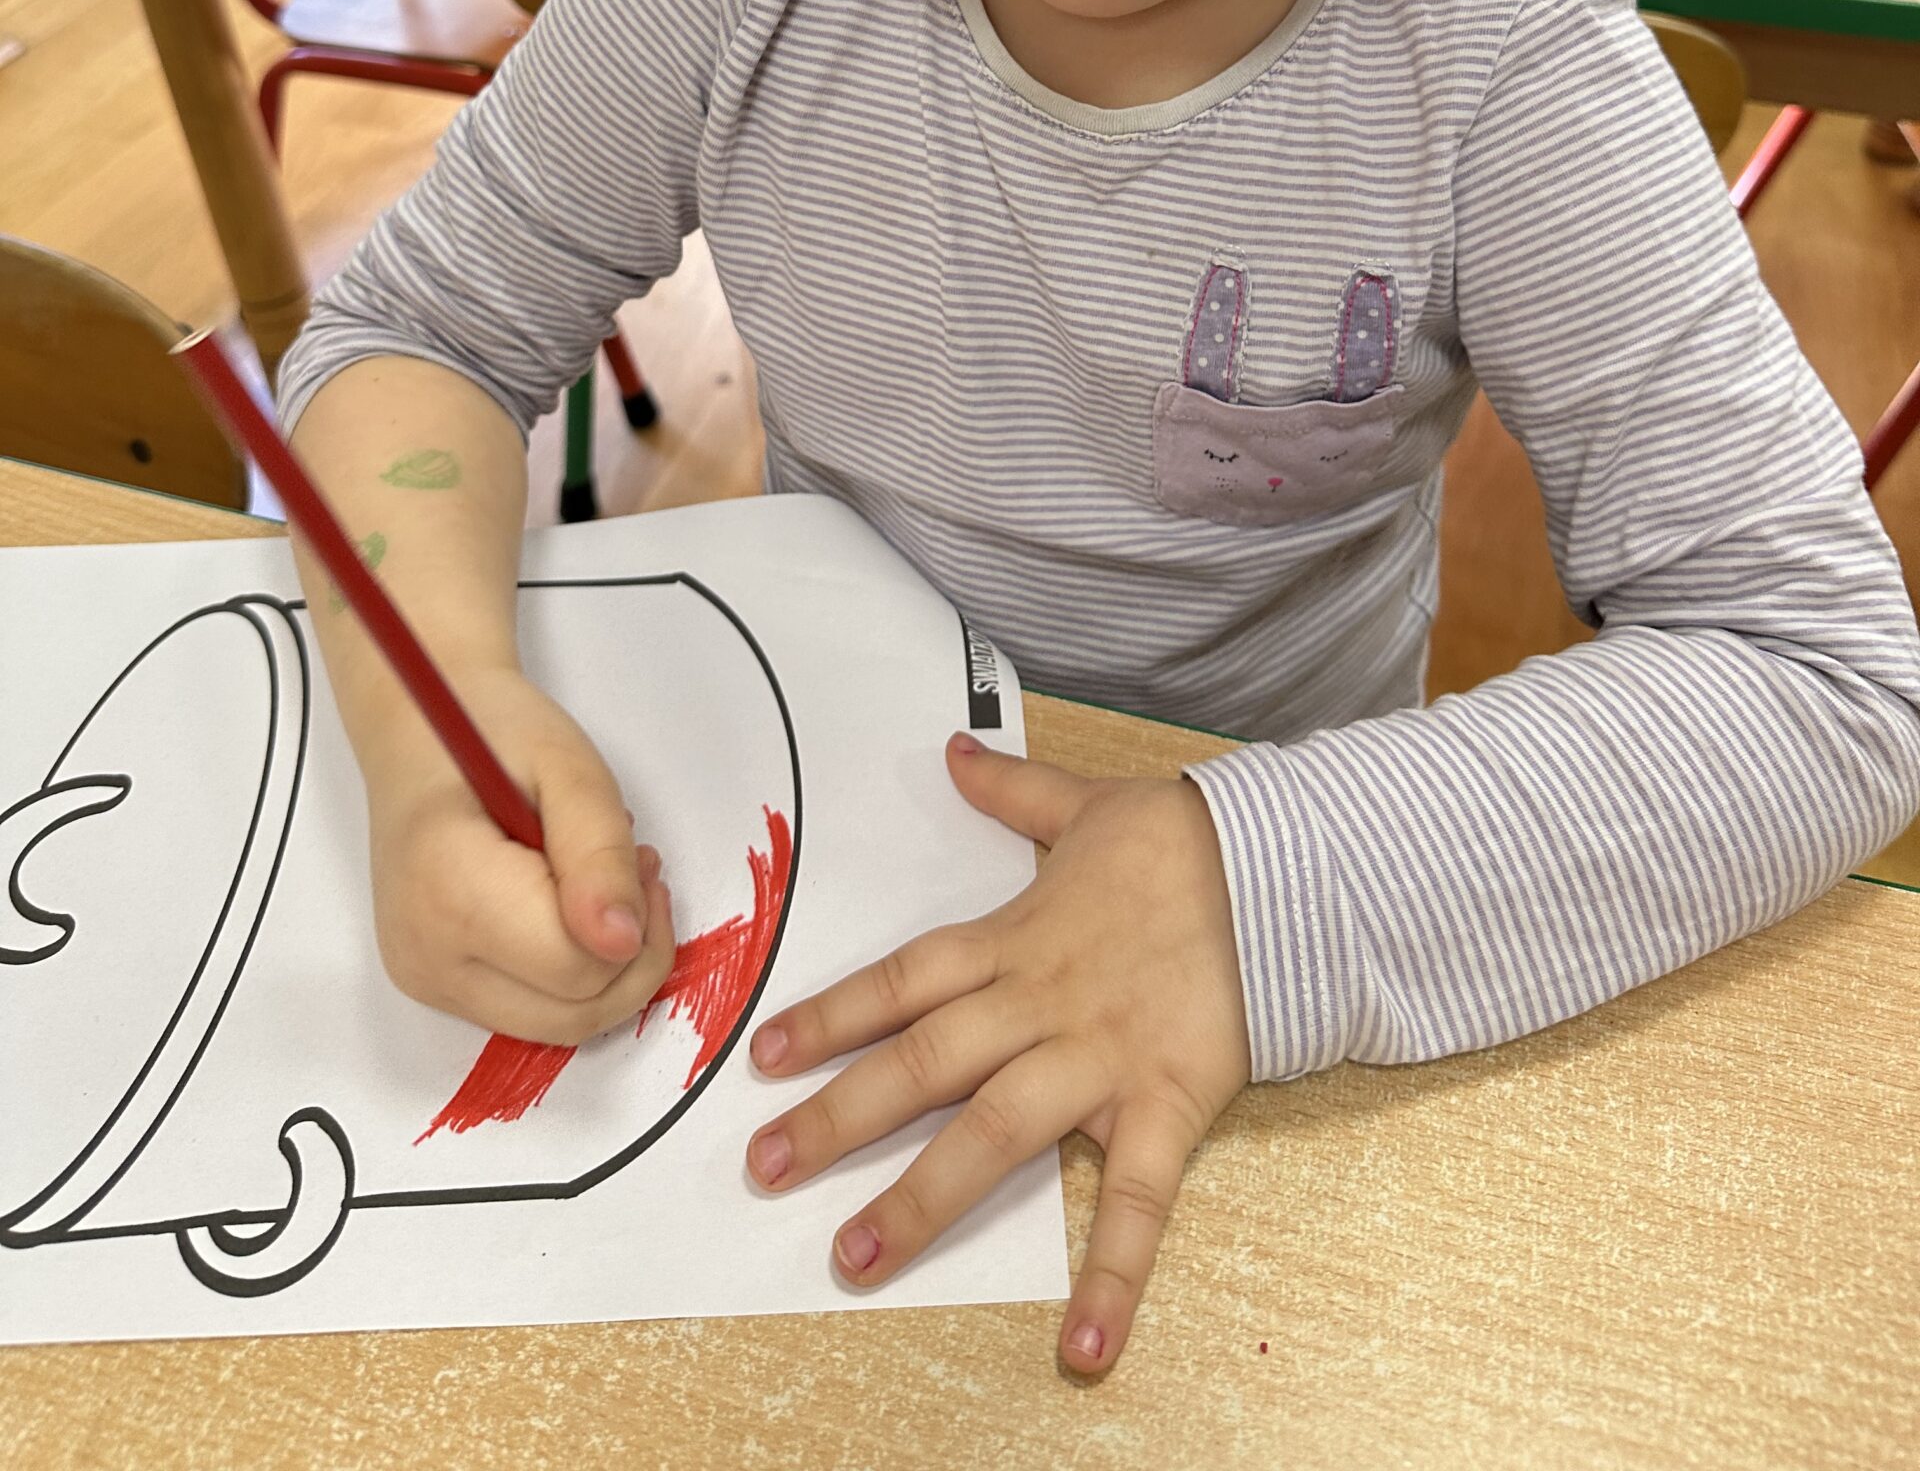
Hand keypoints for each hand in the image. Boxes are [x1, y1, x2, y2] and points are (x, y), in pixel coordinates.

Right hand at [364, 668, 675, 1040]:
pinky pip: (528, 1008)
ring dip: (604, 968)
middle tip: (640, 874)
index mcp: (450, 889)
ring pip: (554, 1024)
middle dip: (630, 956)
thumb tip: (622, 941)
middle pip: (569, 1016)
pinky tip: (570, 907)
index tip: (643, 862)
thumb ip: (601, 855)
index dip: (634, 926)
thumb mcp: (569, 768)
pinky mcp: (434, 986)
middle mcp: (426, 954)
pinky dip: (567, 972)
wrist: (418, 733)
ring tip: (608, 885)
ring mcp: (425, 978)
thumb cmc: (490, 733)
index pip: (575, 967)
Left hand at [745, 734, 1250, 1375]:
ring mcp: (1100, 1058)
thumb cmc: (1184, 842)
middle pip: (926, 1062)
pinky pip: (1136, 1200)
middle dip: (840, 1115)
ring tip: (855, 1259)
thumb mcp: (1088, 805)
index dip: (833, 1015)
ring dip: (922, 1198)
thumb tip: (955, 749)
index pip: (906, 979)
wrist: (1286, 867)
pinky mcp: (1166, 1103)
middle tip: (763, 1168)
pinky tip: (1083, 1349)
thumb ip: (1014, 792)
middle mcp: (1042, 1003)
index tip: (765, 1057)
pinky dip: (1111, 1276)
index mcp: (1018, 937)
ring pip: (995, 1131)